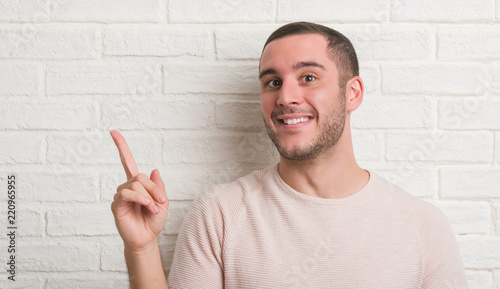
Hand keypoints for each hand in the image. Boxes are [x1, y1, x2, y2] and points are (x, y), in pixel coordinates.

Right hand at [110, 130, 168, 250]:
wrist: (147, 238)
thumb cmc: (153, 221)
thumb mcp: (162, 201)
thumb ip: (158, 186)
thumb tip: (154, 170)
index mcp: (138, 184)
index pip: (127, 162)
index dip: (121, 147)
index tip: (113, 132)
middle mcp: (127, 187)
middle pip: (140, 176)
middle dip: (154, 189)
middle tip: (161, 202)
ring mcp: (121, 195)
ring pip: (136, 184)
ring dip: (149, 197)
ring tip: (153, 209)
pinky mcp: (117, 204)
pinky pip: (128, 193)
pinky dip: (140, 198)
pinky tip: (147, 206)